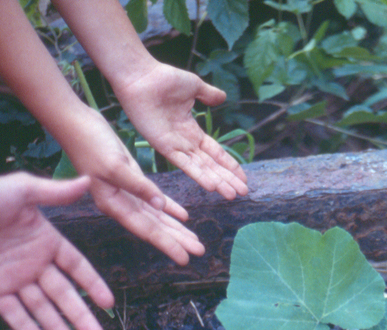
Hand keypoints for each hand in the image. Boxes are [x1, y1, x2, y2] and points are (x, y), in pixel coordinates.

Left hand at [0, 154, 113, 329]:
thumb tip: (89, 180)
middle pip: (63, 295)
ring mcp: (14, 279)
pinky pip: (12, 313)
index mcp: (47, 241)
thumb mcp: (25, 190)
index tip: (107, 304)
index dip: (92, 285)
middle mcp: (35, 263)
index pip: (77, 268)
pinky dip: (26, 329)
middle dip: (79, 317)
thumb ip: (57, 192)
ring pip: (41, 309)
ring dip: (56, 329)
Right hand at [62, 109, 205, 265]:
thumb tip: (160, 206)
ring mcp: (126, 193)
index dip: (167, 244)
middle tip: (200, 251)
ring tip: (195, 241)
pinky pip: (154, 200)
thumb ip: (139, 187)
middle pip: (154, 227)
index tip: (185, 259)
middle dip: (177, 240)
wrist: (75, 123)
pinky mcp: (132, 180)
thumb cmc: (90, 143)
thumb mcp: (116, 166)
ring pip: (157, 216)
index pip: (146, 230)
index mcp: (114, 204)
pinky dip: (170, 208)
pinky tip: (184, 217)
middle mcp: (121, 204)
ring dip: (176, 228)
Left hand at [114, 64, 248, 199]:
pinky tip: (211, 186)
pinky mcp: (163, 146)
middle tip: (243, 193)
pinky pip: (184, 163)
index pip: (215, 153)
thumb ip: (209, 95)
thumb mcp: (194, 87)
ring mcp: (174, 146)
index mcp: (192, 131)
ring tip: (231, 196)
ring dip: (217, 182)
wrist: (142, 76)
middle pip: (211, 165)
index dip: (230, 164)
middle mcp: (184, 142)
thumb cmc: (164, 79)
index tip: (243, 177)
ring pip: (201, 168)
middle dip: (228, 179)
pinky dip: (198, 175)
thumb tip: (223, 98)